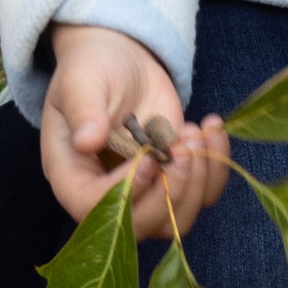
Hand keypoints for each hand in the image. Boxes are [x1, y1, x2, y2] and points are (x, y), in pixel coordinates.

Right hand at [43, 22, 228, 239]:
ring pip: (176, 219)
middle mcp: (106, 195)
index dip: (125, 191)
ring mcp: (144, 192)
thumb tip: (85, 141)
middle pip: (140, 225)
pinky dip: (216, 169)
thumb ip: (83, 109)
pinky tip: (211, 130)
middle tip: (184, 149)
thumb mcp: (81, 81)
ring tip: (195, 132)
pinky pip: (202, 195)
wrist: (121, 61)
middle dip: (170, 192)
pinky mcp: (173, 180)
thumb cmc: (91, 69)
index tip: (149, 156)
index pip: (92, 206)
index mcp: (71, 176)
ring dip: (197, 182)